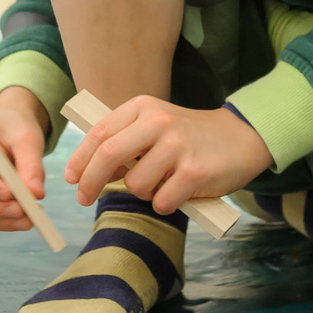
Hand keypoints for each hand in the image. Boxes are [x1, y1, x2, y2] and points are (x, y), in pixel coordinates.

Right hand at [0, 86, 50, 231]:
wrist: (11, 133)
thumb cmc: (16, 130)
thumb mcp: (27, 137)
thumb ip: (32, 162)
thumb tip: (35, 194)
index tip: (11, 194)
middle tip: (24, 211)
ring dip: (0, 219)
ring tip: (30, 218)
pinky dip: (1, 223)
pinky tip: (23, 220)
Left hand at [65, 96, 273, 214]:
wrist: (241, 137)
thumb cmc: (190, 137)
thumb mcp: (156, 125)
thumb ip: (125, 140)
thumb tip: (89, 170)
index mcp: (143, 107)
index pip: (100, 133)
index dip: (80, 158)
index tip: (71, 178)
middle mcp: (158, 122)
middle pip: (108, 155)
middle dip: (90, 181)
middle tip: (83, 198)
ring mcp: (177, 147)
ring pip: (136, 184)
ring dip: (143, 193)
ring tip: (163, 183)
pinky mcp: (194, 173)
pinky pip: (161, 202)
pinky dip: (165, 204)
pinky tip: (181, 192)